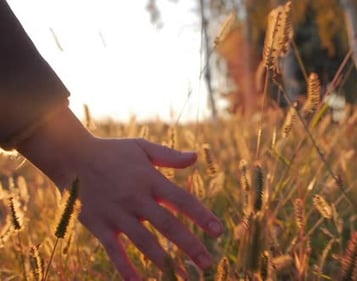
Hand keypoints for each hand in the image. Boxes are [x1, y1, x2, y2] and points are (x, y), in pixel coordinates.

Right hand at [16, 106, 222, 279]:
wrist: (71, 156)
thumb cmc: (112, 151)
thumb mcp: (142, 148)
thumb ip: (169, 156)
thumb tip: (195, 157)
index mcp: (150, 179)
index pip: (182, 200)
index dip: (201, 216)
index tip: (218, 231)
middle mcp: (135, 198)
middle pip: (167, 225)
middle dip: (189, 246)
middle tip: (208, 264)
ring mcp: (116, 213)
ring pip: (144, 242)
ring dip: (164, 262)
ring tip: (184, 277)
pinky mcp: (98, 224)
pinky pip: (114, 250)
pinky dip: (125, 268)